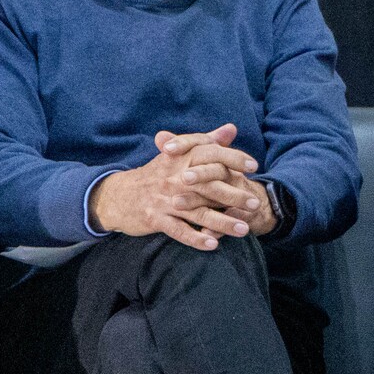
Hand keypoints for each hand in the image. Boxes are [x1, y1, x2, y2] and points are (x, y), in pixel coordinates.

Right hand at [89, 124, 265, 250]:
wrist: (117, 195)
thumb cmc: (156, 174)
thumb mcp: (177, 154)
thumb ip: (206, 142)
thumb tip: (232, 128)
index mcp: (180, 160)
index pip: (210, 156)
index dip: (233, 159)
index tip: (254, 166)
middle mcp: (174, 179)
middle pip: (209, 186)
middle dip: (234, 195)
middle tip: (256, 203)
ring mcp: (164, 200)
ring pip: (198, 212)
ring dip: (222, 222)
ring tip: (244, 229)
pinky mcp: (155, 218)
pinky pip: (178, 230)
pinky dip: (195, 238)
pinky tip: (213, 245)